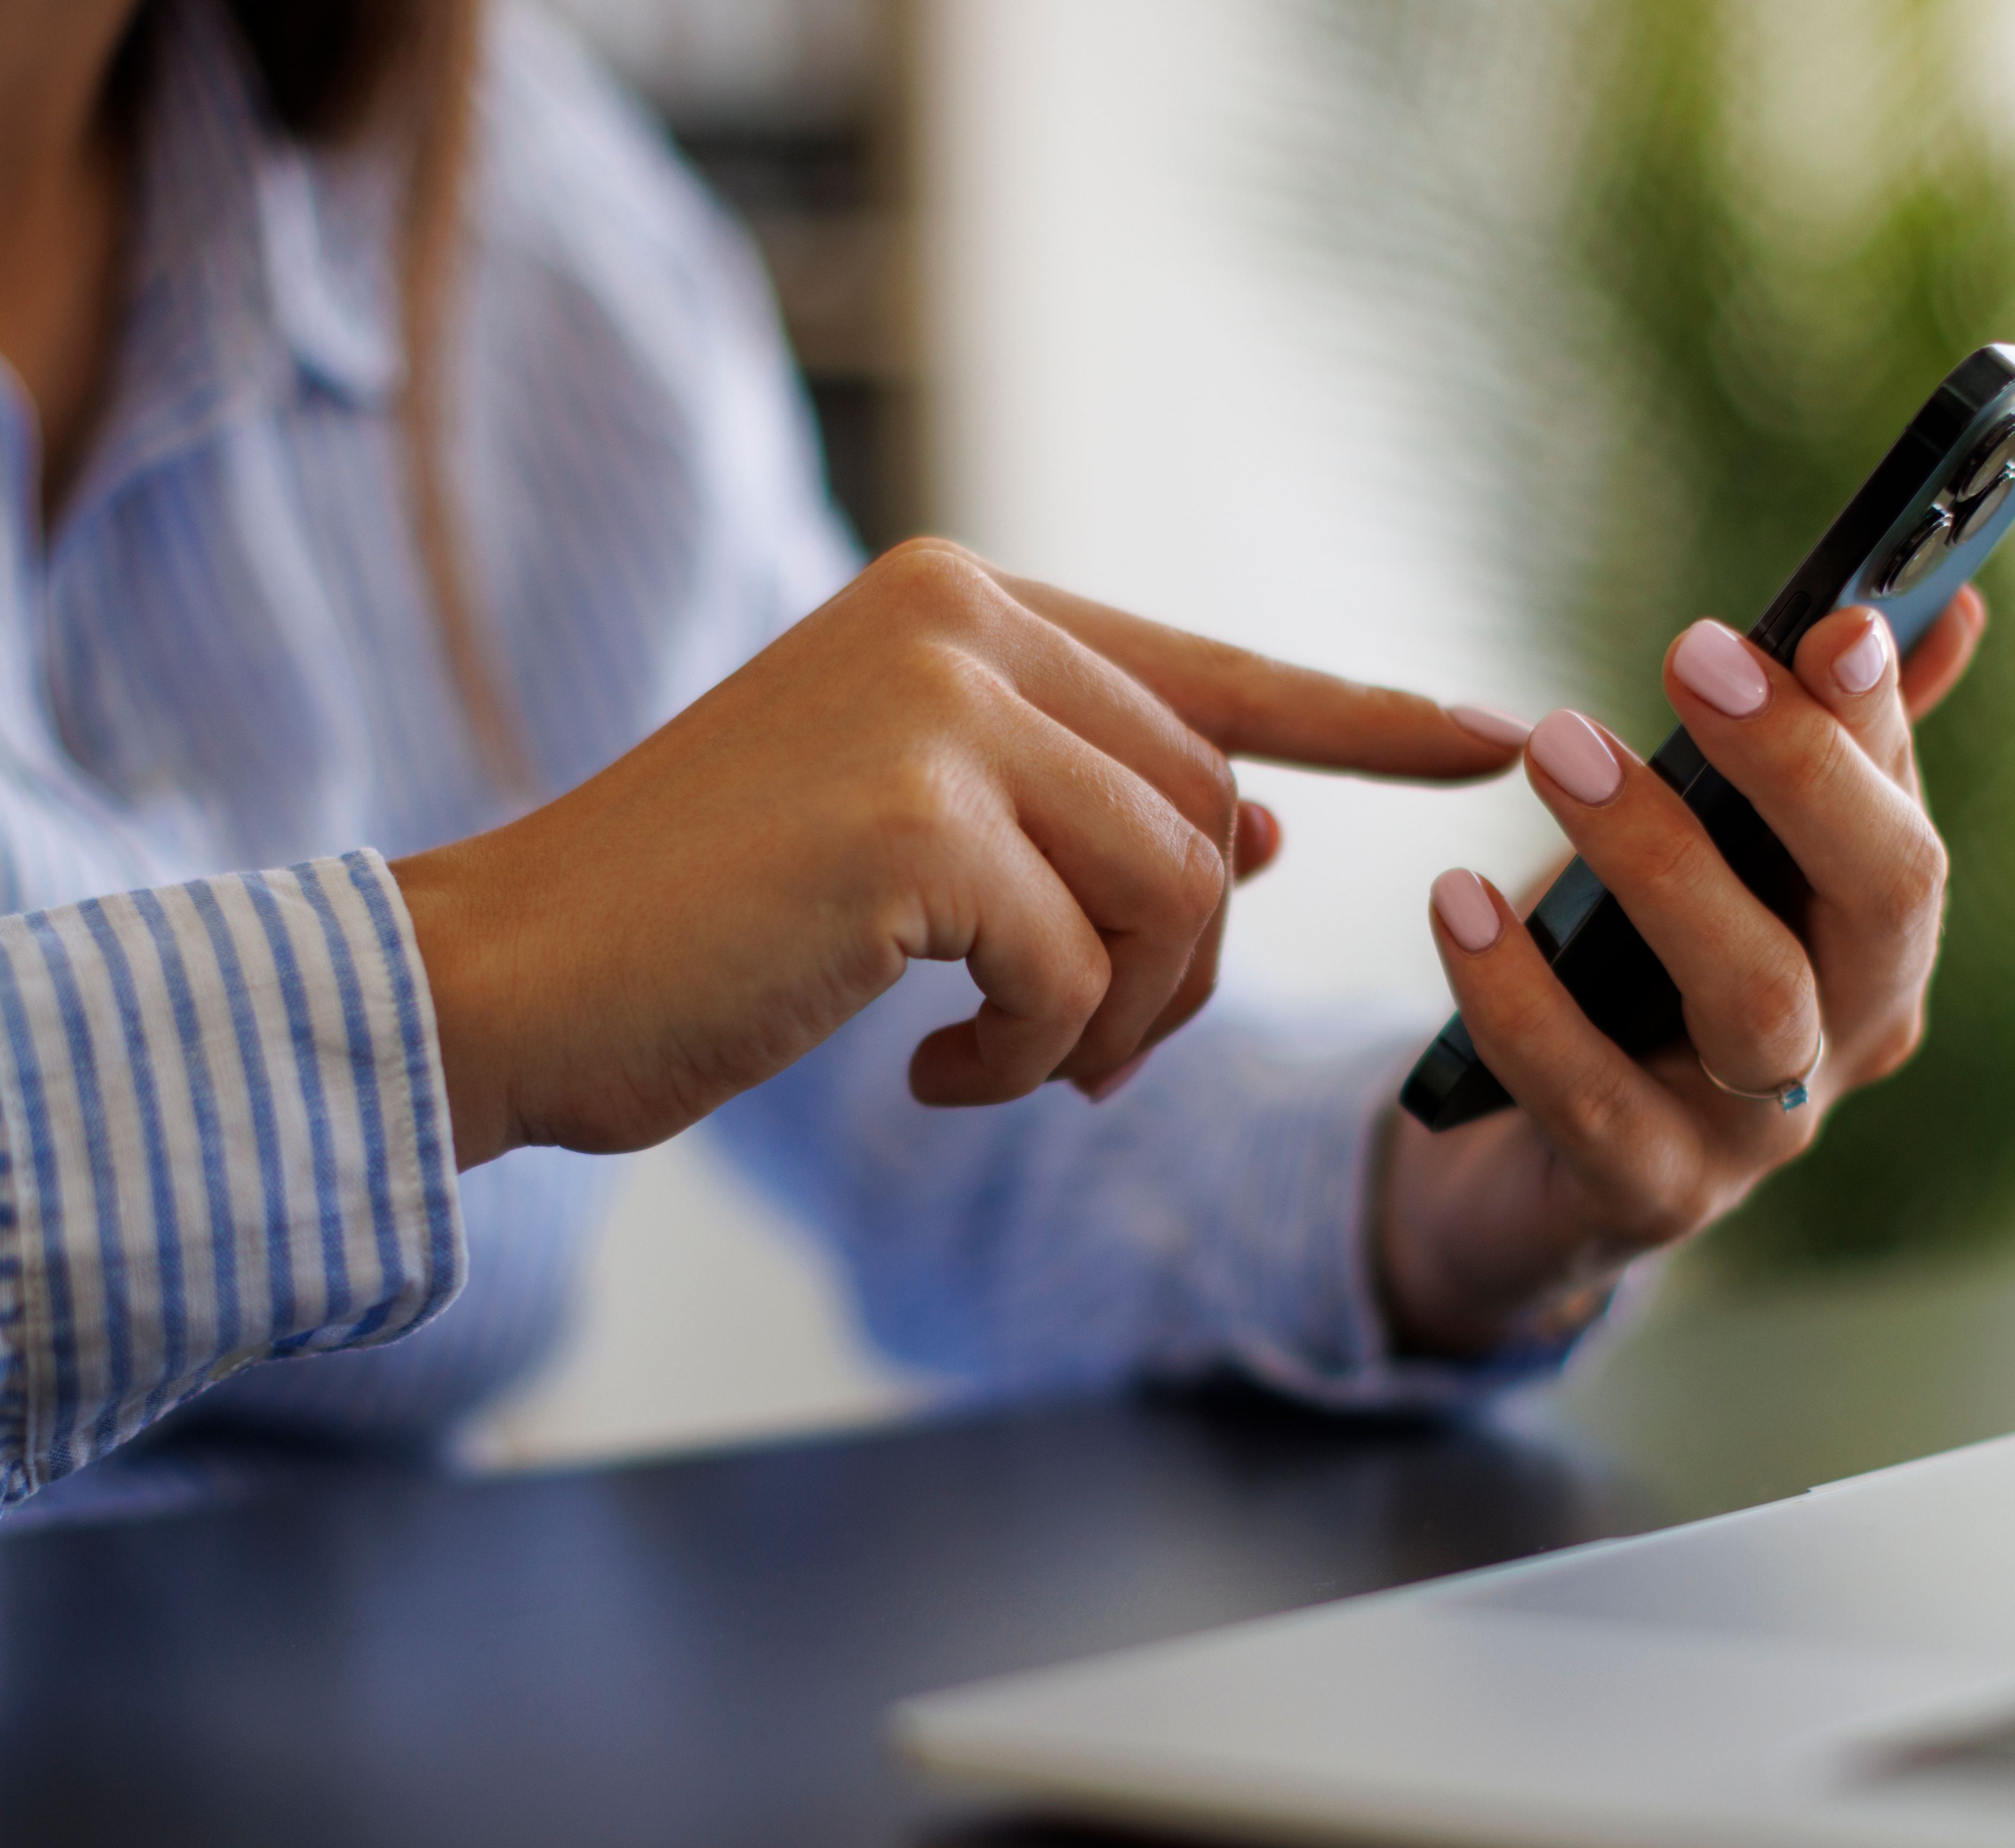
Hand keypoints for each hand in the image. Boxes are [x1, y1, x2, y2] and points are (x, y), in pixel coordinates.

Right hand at [391, 539, 1520, 1167]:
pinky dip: (1028, 1060)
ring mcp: (939, 711)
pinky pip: (1080, 975)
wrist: (514, 975)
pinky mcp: (917, 824)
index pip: (1214, 668)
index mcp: (961, 603)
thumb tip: (1249, 822)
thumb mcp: (911, 838)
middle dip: (1169, 972)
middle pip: (1199, 817)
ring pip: (1168, 897)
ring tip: (999, 1065)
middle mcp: (960, 620)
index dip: (1367, 717)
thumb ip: (1075, 806)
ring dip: (1109, 1026)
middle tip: (1066, 1057)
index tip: (1499, 737)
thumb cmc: (702, 923)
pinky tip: (933, 1078)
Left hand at [1374, 590, 1989, 1356]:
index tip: (1834, 619)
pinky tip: (1455, 900)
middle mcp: (1851, 1034)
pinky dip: (1518, 992)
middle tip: (1692, 650)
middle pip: (1884, 898)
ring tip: (1557, 746)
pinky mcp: (1649, 1196)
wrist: (1519, 1172)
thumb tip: (1942, 611)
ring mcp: (1759, 1129)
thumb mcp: (1712, 857)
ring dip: (1660, 857)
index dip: (1876, 714)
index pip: (1905, 806)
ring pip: (1756, 993)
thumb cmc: (1628, 985)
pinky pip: (1587, 1094)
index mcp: (1877, 940)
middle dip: (1799, 765)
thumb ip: (1813, 746)